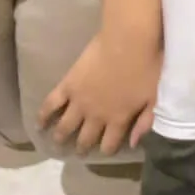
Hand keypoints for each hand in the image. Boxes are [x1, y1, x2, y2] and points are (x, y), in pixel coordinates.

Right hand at [39, 25, 160, 153]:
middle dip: (82, 148)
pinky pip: (51, 104)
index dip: (106, 149)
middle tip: (78, 153)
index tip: (104, 151)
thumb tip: (135, 143)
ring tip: (56, 142)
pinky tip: (39, 123)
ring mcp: (79, 101)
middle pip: (86, 138)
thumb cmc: (147, 67)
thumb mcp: (154, 98)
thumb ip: (145, 122)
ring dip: (60, 136)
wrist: (128, 41)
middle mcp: (96, 115)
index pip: (110, 143)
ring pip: (66, 125)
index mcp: (118, 119)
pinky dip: (43, 115)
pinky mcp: (68, 85)